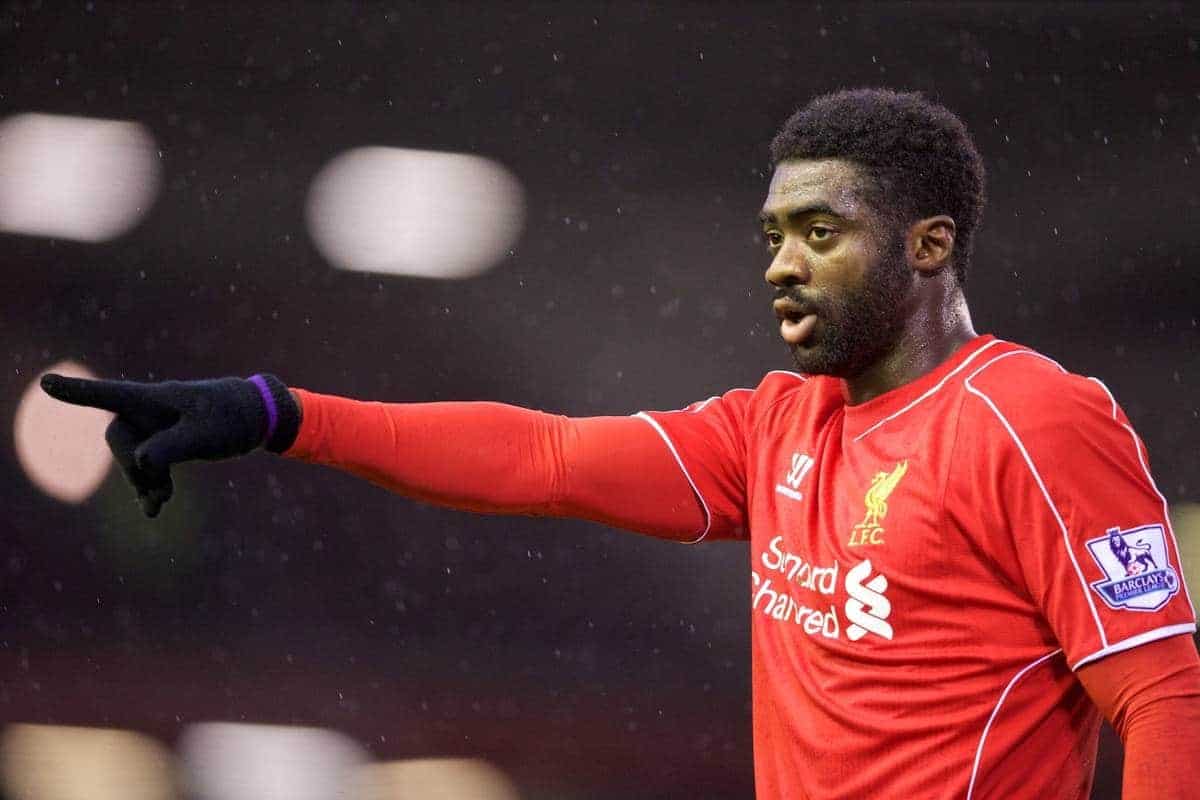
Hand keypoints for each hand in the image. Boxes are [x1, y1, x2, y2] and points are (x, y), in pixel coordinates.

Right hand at [40, 373, 297, 516]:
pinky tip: (155, 509)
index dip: (78, 393)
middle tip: (160, 492)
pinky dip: (151, 484)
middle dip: (131, 468)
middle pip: (120, 438)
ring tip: (160, 504)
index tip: (46, 383)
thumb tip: (140, 461)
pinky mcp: (167, 440)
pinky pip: (147, 463)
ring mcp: (158, 425)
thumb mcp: (205, 435)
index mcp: (157, 399)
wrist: (258, 417)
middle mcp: (151, 409)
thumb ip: (171, 447)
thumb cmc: (232, 418)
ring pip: (132, 454)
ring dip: (142, 480)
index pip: (110, 395)